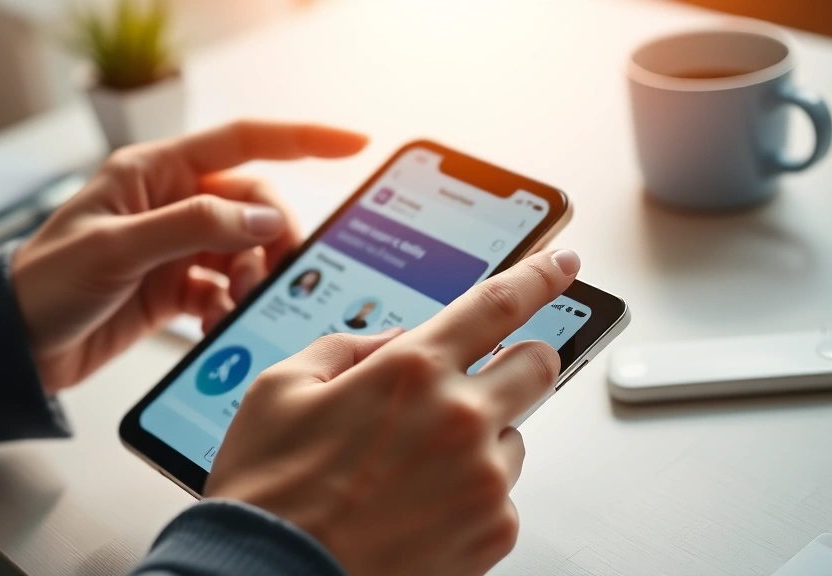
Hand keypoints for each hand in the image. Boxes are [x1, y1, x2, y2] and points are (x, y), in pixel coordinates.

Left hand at [11, 121, 367, 392]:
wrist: (15, 348)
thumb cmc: (47, 285)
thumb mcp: (119, 248)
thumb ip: (196, 225)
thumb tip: (266, 217)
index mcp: (154, 172)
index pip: (243, 141)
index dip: (303, 138)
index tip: (353, 144)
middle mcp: (170, 203)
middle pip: (253, 205)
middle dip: (272, 238)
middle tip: (272, 277)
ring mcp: (175, 246)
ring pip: (245, 250)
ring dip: (252, 278)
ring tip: (236, 306)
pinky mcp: (175, 286)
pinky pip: (225, 288)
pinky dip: (231, 307)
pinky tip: (217, 325)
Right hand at [205, 249, 581, 575]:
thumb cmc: (269, 492)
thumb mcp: (279, 389)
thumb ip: (346, 347)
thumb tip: (392, 339)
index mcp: (409, 370)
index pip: (499, 303)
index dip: (539, 275)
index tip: (562, 262)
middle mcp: (459, 419)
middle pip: (538, 365)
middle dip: (521, 359)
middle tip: (483, 375)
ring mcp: (482, 480)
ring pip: (515, 437)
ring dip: (481, 438)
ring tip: (416, 469)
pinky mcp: (491, 534)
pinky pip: (502, 496)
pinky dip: (472, 495)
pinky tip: (418, 508)